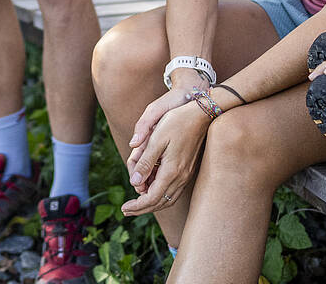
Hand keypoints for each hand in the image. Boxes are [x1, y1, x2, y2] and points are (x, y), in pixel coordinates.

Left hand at [121, 100, 210, 215]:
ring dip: (152, 203)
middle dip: (142, 208)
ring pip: (168, 198)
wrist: (201, 114)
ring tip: (137, 203)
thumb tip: (135, 183)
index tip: (124, 208)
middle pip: (160, 202)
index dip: (137, 206)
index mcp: (171, 171)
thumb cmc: (176, 122)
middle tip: (126, 211)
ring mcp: (186, 174)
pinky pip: (174, 190)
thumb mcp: (156, 139)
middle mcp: (181, 177)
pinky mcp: (188, 170)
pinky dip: (161, 194)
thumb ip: (145, 162)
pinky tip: (151, 189)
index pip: (152, 198)